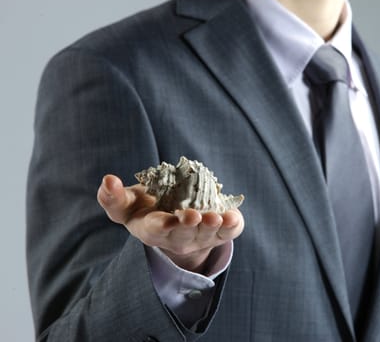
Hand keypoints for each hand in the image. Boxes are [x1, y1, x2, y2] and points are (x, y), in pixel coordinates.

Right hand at [97, 174, 243, 273]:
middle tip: (194, 215)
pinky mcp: (219, 233)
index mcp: (152, 230)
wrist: (175, 216)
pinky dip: (232, 226)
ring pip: (207, 234)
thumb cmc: (146, 207)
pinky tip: (234, 217)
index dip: (161, 226)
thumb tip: (107, 180)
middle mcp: (177, 238)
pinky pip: (227, 233)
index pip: (155, 230)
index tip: (166, 220)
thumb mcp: (128, 204)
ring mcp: (199, 237)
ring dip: (212, 226)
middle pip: (183, 235)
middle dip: (189, 226)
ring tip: (216, 217)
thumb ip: (113, 197)